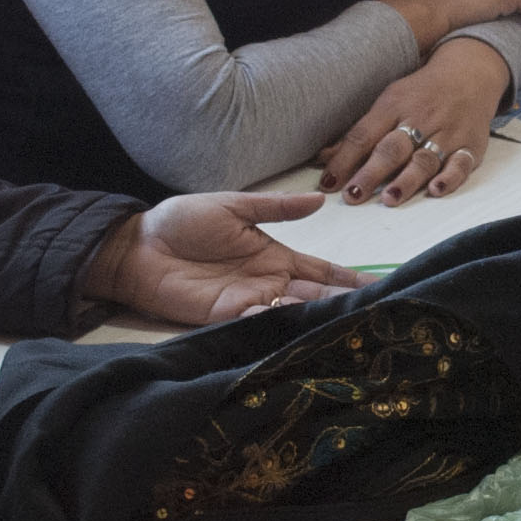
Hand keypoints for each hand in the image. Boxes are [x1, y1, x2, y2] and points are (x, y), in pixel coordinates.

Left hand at [85, 193, 367, 324]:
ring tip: (344, 317)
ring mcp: (249, 302)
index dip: (350, 279)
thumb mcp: (233, 206)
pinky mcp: (225, 317)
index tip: (383, 285)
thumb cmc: (181, 222)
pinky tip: (294, 316)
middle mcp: (269, 283)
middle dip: (343, 304)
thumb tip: (321, 199)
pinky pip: (258, 321)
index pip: (322, 272)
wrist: (137, 245)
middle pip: (316, 298)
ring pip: (293, 313)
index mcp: (276, 256)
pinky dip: (276, 320)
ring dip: (316, 315)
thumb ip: (276, 208)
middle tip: (378, 314)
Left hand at [319, 37, 508, 205]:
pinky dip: (449, 178)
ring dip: (406, 180)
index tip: (328, 182)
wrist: (469, 73)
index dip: (344, 159)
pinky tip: (436, 190)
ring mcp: (446, 134)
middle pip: (392, 149)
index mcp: (393, 106)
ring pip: (424, 160)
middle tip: (353, 195)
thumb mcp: (388, 103)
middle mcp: (419, 120)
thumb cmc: (421, 93)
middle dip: (371, 173)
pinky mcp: (470, 146)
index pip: (364, 135)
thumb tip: (323, 158)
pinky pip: (461, 163)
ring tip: (389, 198)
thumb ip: (360, 134)